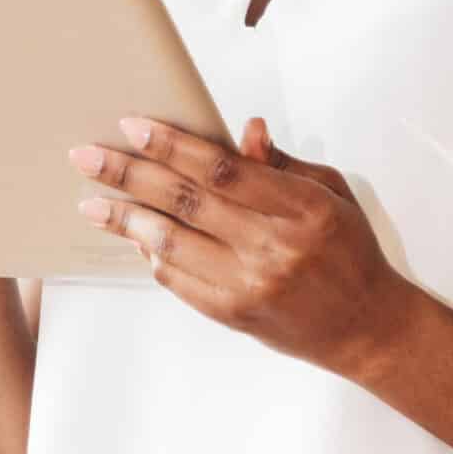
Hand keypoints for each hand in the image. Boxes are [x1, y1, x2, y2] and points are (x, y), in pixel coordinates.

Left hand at [68, 114, 418, 377]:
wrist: (366, 327)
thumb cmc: (349, 253)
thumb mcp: (331, 193)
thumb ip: (281, 164)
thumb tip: (244, 131)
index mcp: (301, 207)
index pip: (222, 169)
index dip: (172, 145)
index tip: (133, 126)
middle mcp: (272, 246)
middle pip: (185, 201)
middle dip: (129, 175)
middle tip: (87, 157)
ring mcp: (249, 284)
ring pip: (171, 243)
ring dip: (125, 218)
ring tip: (91, 202)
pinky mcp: (233, 313)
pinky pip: (177, 279)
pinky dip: (150, 254)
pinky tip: (133, 235)